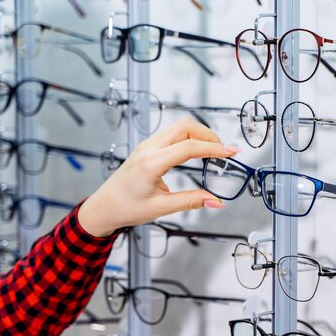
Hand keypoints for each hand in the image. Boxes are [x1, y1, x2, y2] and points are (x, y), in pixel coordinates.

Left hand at [78, 118, 239, 236]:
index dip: (213, 148)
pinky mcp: (148, 147)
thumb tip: (216, 202)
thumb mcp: (161, 208)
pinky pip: (172, 133)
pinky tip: (197, 151)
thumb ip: (190, 202)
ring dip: (199, 134)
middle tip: (223, 151)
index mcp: (151, 163)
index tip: (231, 152)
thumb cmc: (126, 208)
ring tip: (213, 151)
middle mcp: (149, 149)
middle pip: (185, 127)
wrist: (103, 207)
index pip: (189, 147)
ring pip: (179, 127)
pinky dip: (189, 137)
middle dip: (208, 135)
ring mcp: (147, 145)